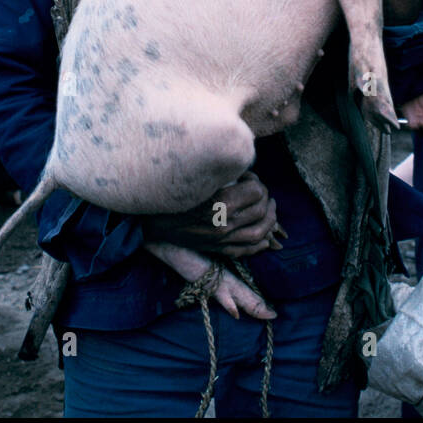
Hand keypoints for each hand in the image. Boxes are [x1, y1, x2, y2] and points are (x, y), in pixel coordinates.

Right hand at [143, 171, 281, 257]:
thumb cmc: (173, 196)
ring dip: (270, 219)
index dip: (256, 181)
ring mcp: (222, 240)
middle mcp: (224, 223)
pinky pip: (249, 249)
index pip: (256, 191)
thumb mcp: (198, 180)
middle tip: (261, 190)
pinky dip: (262, 242)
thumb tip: (244, 172)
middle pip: (262, 210)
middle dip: (266, 198)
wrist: (152, 223)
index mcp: (220, 202)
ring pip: (260, 232)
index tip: (248, 177)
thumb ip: (223, 176)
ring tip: (270, 208)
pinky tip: (265, 234)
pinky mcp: (218, 250)